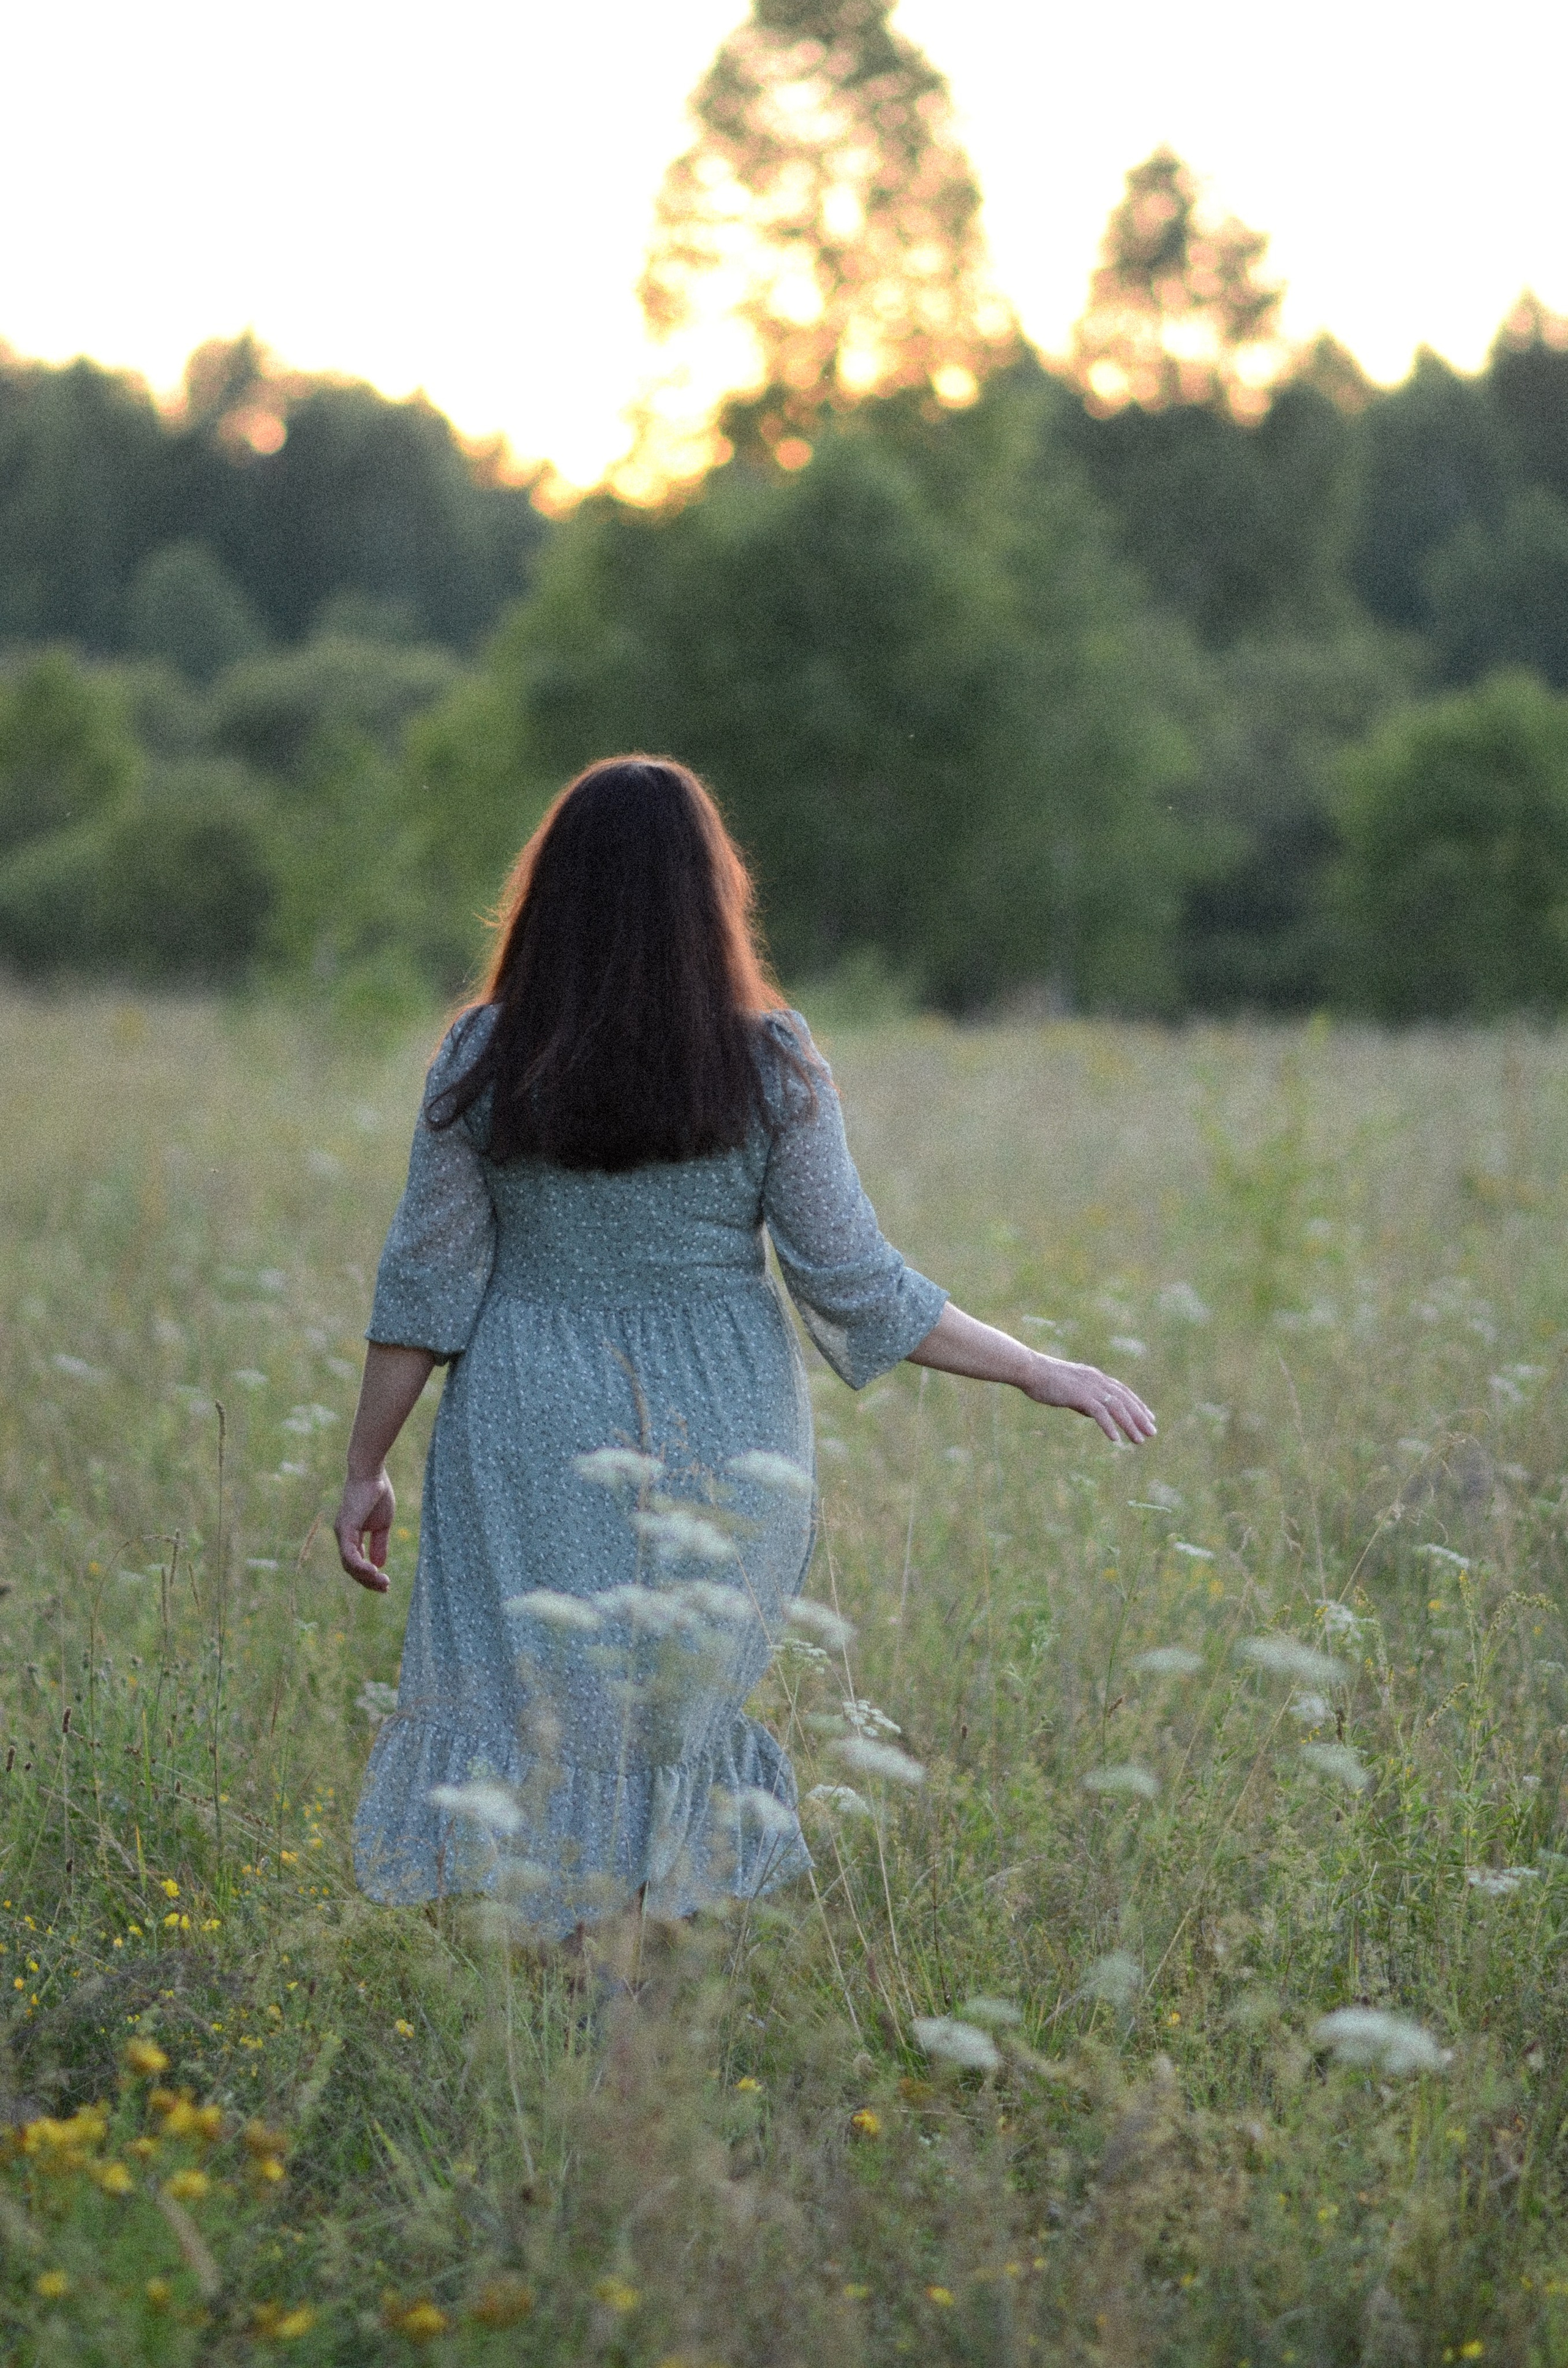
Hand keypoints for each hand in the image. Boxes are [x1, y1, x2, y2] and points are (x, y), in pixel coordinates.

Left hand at [336, 1471, 395, 1590]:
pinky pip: (350, 1556)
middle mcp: (343, 1537)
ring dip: (367, 1577)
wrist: (372, 1473)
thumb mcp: (382, 1525)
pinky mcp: (345, 1529)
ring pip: (349, 1566)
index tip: (386, 1584)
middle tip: (386, 1588)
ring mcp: (342, 1534)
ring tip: (383, 1582)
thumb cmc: (377, 1493)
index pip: (356, 1563)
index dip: (369, 1576)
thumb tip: (379, 1565)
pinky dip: (361, 1567)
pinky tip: (375, 1571)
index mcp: (350, 1535)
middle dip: (369, 1581)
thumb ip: (379, 1544)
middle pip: (351, 1569)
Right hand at [1022, 1354, 1156, 1445]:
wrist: (1030, 1370)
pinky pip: (1100, 1413)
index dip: (1137, 1405)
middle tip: (1152, 1432)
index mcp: (1095, 1377)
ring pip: (1117, 1408)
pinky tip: (1115, 1439)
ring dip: (1130, 1425)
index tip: (1149, 1417)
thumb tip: (1094, 1413)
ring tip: (1139, 1440)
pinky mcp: (1081, 1395)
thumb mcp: (1069, 1390)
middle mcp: (1097, 1380)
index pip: (1123, 1391)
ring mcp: (1090, 1387)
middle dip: (1140, 1417)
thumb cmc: (1045, 1380)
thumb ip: (1084, 1401)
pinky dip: (1109, 1426)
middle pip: (1125, 1400)